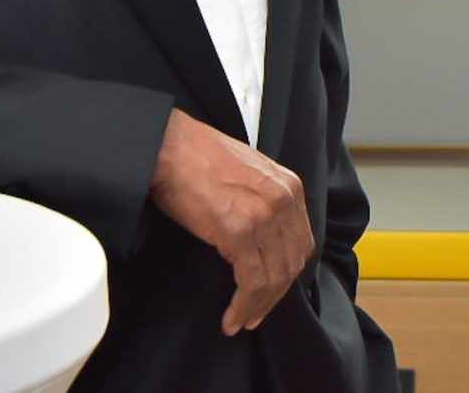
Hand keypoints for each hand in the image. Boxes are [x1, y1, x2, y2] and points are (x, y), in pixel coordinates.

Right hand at [148, 109, 315, 335]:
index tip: (271, 292)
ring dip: (259, 306)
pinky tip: (232, 317)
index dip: (287, 274)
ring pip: (274, 277)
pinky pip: (252, 281)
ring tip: (241, 321)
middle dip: (275, 296)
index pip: (300, 242)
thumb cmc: (197, 160)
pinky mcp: (239, 231)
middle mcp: (284, 200)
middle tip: (255, 315)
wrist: (168, 147)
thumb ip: (264, 202)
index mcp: (289, 186)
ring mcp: (264, 215)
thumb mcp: (248, 175)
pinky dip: (244, 304)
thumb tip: (262, 241)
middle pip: (291, 263)